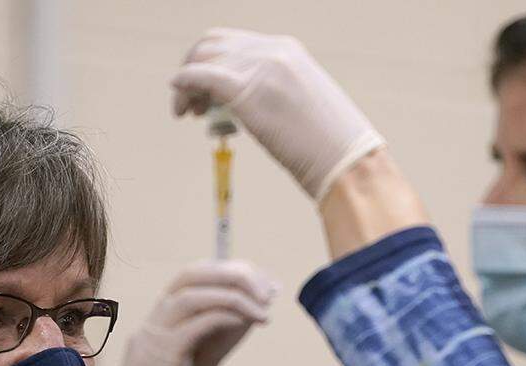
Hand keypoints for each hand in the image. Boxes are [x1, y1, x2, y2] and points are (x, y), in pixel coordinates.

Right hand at [90, 260, 277, 365]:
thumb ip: (218, 340)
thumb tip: (249, 312)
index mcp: (161, 324)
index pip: (194, 277)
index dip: (233, 273)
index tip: (267, 286)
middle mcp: (153, 325)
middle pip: (192, 274)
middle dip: (235, 274)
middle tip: (269, 290)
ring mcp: (152, 341)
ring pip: (191, 293)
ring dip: (234, 294)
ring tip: (264, 308)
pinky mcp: (159, 362)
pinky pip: (194, 324)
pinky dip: (225, 316)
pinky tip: (249, 323)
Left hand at [171, 28, 384, 201]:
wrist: (347, 161)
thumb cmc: (330, 145)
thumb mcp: (303, 103)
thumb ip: (273, 93)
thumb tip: (245, 106)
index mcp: (287, 50)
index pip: (234, 44)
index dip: (212, 64)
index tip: (206, 94)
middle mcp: (271, 51)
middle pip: (212, 45)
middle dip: (194, 69)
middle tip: (191, 105)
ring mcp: (259, 68)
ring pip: (202, 61)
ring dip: (187, 85)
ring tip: (188, 114)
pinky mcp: (246, 92)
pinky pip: (200, 78)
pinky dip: (183, 86)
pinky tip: (178, 105)